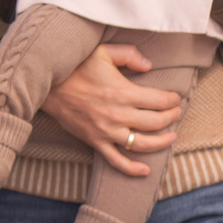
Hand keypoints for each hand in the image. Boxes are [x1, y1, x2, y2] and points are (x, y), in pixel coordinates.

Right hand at [42, 44, 182, 177]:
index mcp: (123, 92)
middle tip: (176, 113)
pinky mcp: (95, 142)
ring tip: (172, 137)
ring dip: (162, 142)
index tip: (176, 98)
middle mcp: (118, 115)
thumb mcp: (102, 51)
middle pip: (156, 122)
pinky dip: (132, 169)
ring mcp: (107, 131)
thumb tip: (149, 65)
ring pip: (143, 144)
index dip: (173, 100)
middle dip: (171, 117)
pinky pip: (117, 161)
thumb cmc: (76, 67)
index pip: (159, 101)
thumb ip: (129, 54)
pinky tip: (146, 170)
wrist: (47, 86)